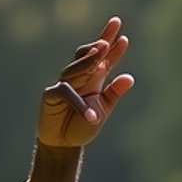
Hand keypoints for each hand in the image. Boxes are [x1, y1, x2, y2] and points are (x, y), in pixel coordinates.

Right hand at [36, 16, 133, 149]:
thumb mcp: (103, 109)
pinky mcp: (51, 95)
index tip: (124, 38)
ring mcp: (64, 84)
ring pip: (76, 68)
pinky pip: (66, 93)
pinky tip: (92, 116)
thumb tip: (130, 77)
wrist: (64, 144)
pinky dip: (79, 104)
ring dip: (89, 62)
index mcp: (94, 79)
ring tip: (101, 55)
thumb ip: (114, 93)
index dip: (111, 47)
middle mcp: (79, 77)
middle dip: (98, 44)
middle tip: (108, 39)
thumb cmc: (83, 124)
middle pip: (88, 55)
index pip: (104, 59)